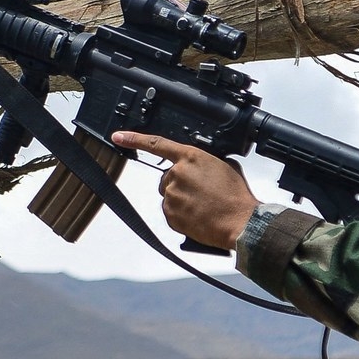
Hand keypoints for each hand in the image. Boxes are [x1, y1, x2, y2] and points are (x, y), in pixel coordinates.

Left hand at [111, 132, 259, 250]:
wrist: (240, 222)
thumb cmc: (236, 196)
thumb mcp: (224, 166)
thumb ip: (204, 161)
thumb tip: (197, 167)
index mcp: (190, 157)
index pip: (156, 144)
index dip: (134, 139)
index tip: (119, 137)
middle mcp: (176, 174)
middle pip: (167, 178)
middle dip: (179, 184)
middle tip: (200, 193)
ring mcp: (172, 195)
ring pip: (169, 196)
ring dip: (181, 200)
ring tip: (203, 206)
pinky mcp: (170, 215)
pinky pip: (171, 212)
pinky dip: (181, 215)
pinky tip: (198, 216)